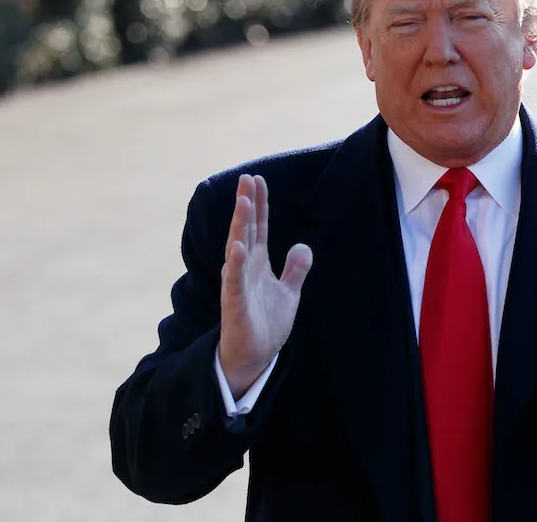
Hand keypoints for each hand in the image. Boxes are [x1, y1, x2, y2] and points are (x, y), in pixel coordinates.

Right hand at [217, 174, 312, 395]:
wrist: (255, 357)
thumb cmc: (266, 324)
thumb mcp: (288, 292)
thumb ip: (295, 269)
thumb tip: (302, 246)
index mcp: (257, 263)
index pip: (258, 227)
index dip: (259, 204)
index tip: (257, 180)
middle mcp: (245, 269)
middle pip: (246, 230)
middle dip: (247, 205)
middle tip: (247, 179)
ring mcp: (238, 284)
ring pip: (237, 249)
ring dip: (239, 226)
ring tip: (243, 202)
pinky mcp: (235, 304)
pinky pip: (235, 281)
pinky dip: (235, 263)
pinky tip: (237, 246)